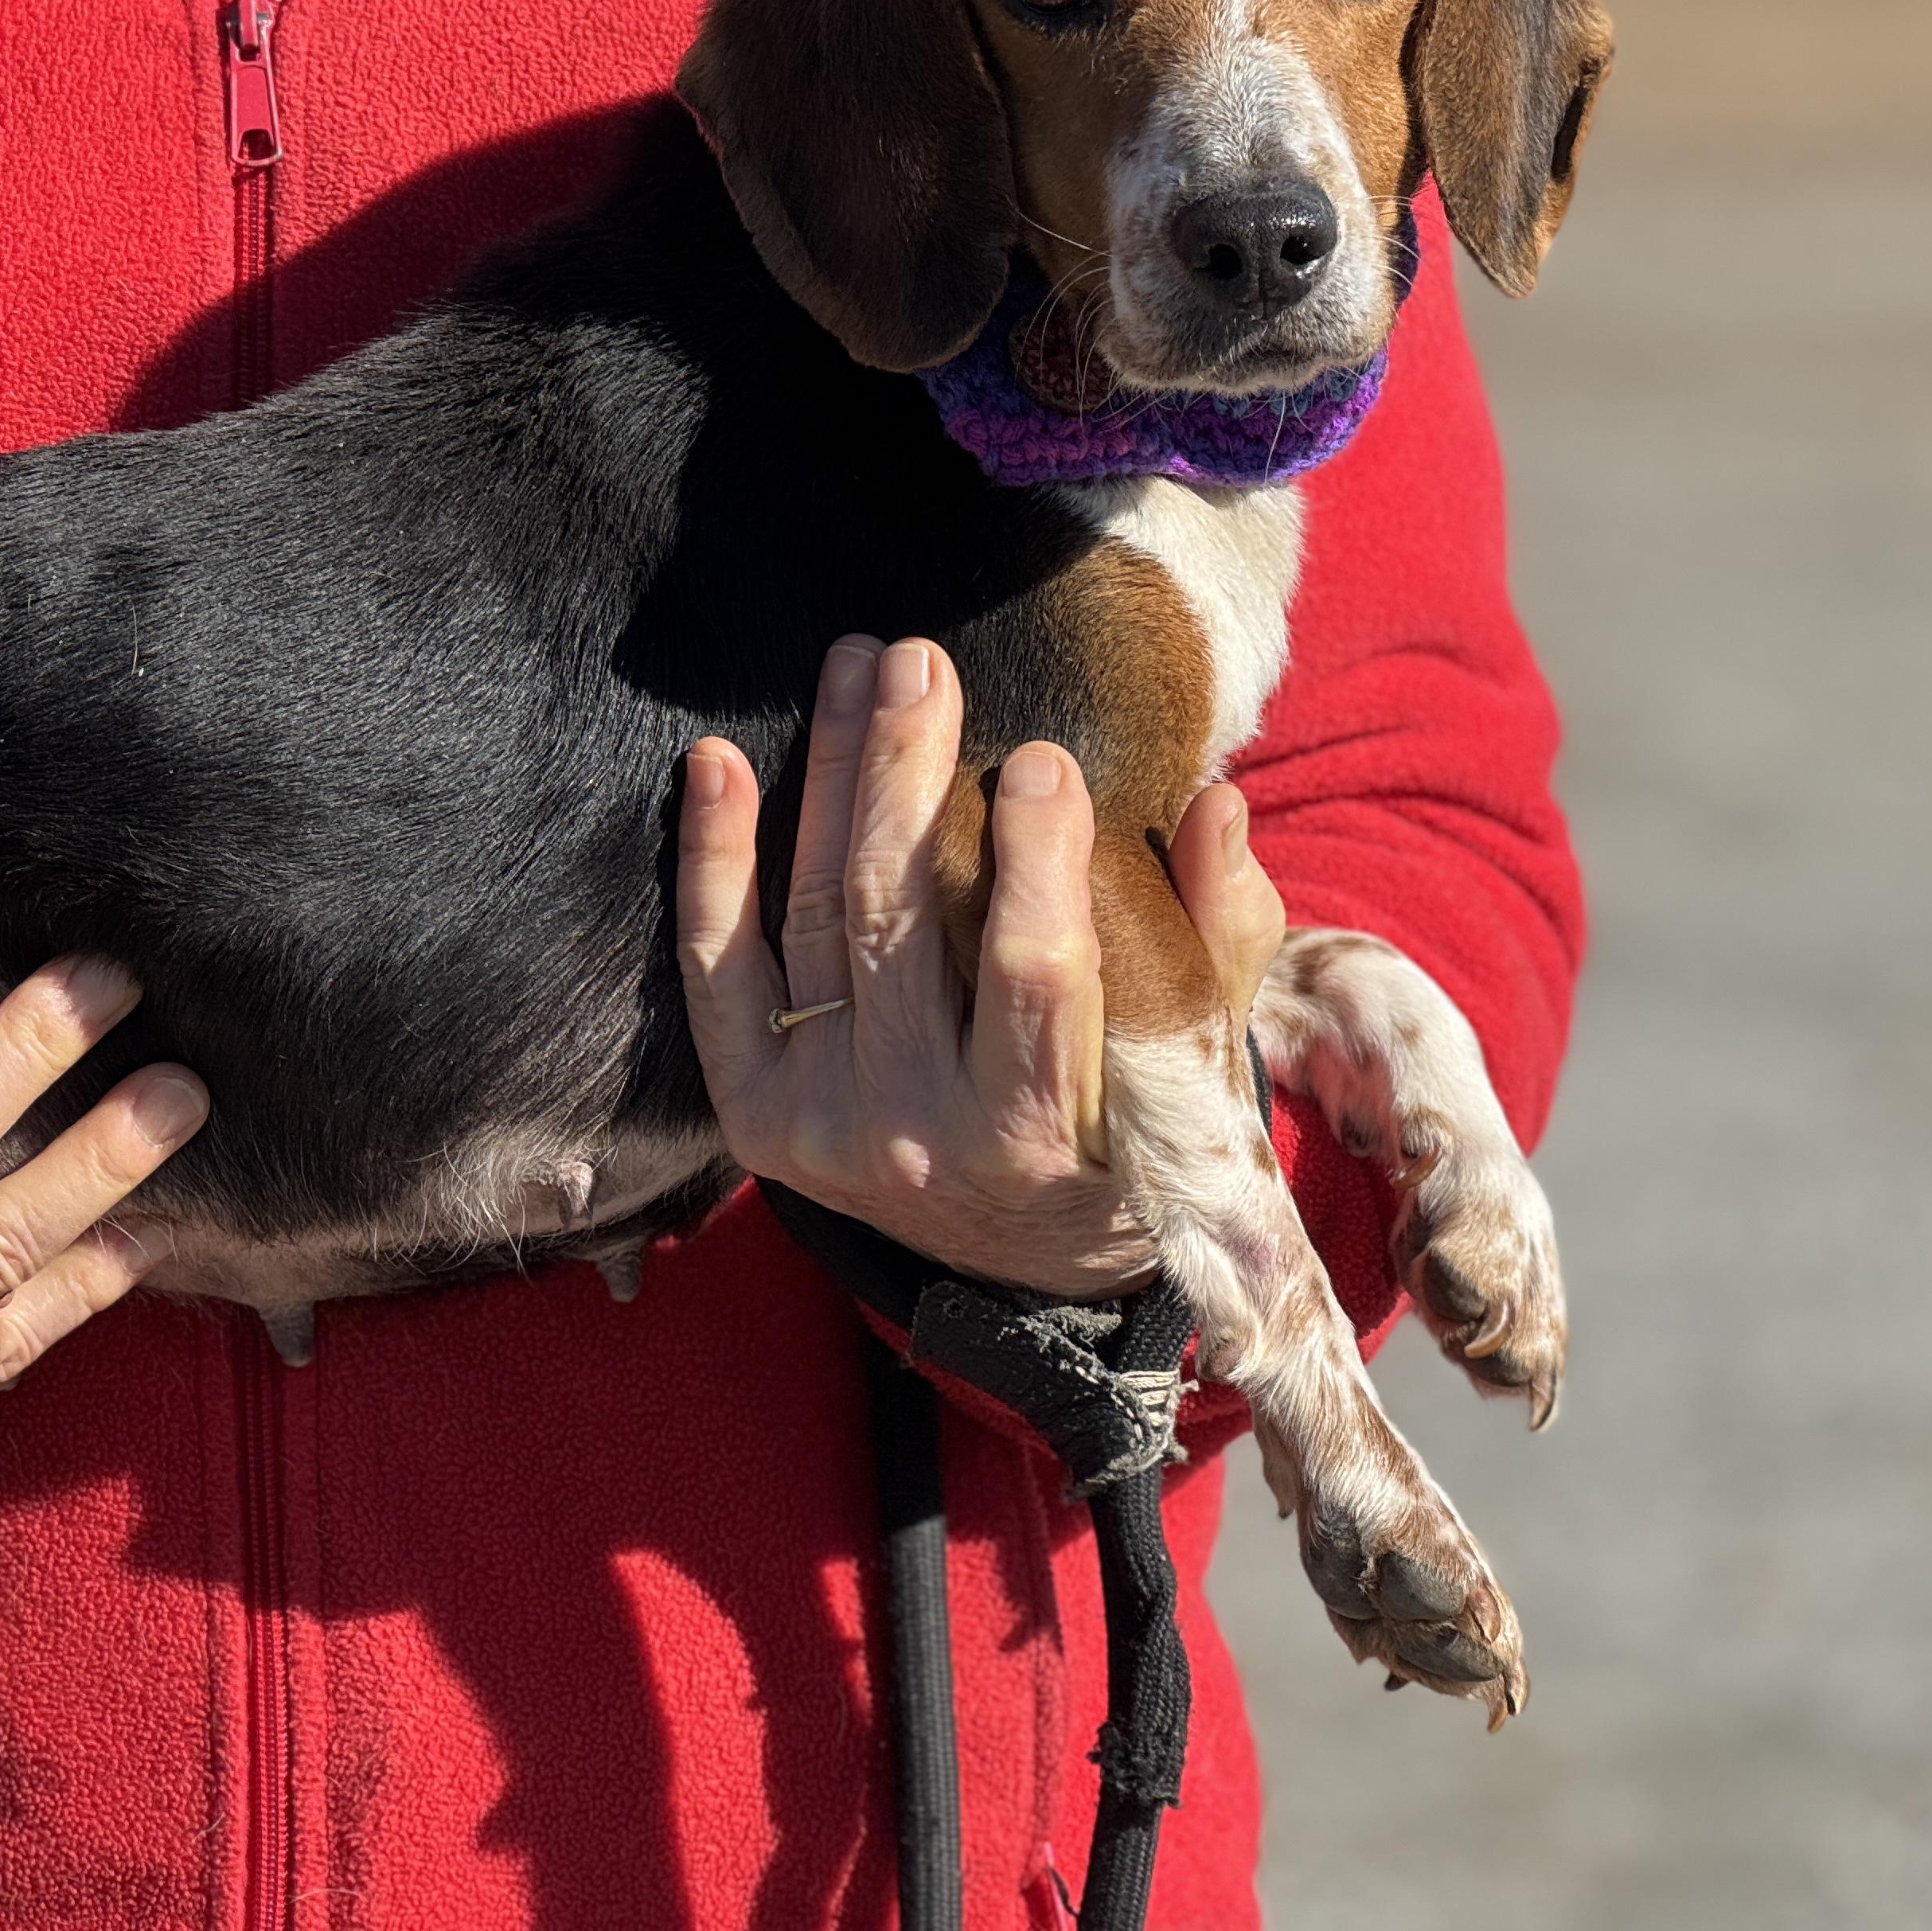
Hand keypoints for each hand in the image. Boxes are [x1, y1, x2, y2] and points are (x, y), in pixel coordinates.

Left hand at [675, 635, 1283, 1292]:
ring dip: (828, 777)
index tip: (1044, 754)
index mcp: (1039, 1130)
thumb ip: (1218, 934)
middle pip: (897, 922)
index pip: (1034, 975)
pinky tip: (718, 759)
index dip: (1037, 860)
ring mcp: (820, 1124)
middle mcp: (915, 1137)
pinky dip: (713, 861)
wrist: (1016, 1269)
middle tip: (920, 660)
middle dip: (907, 775)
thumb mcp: (1197, 1057)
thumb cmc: (1125, 1130)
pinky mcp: (751, 1114)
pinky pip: (717, 971)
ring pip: (814, 917)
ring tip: (853, 669)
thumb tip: (1215, 802)